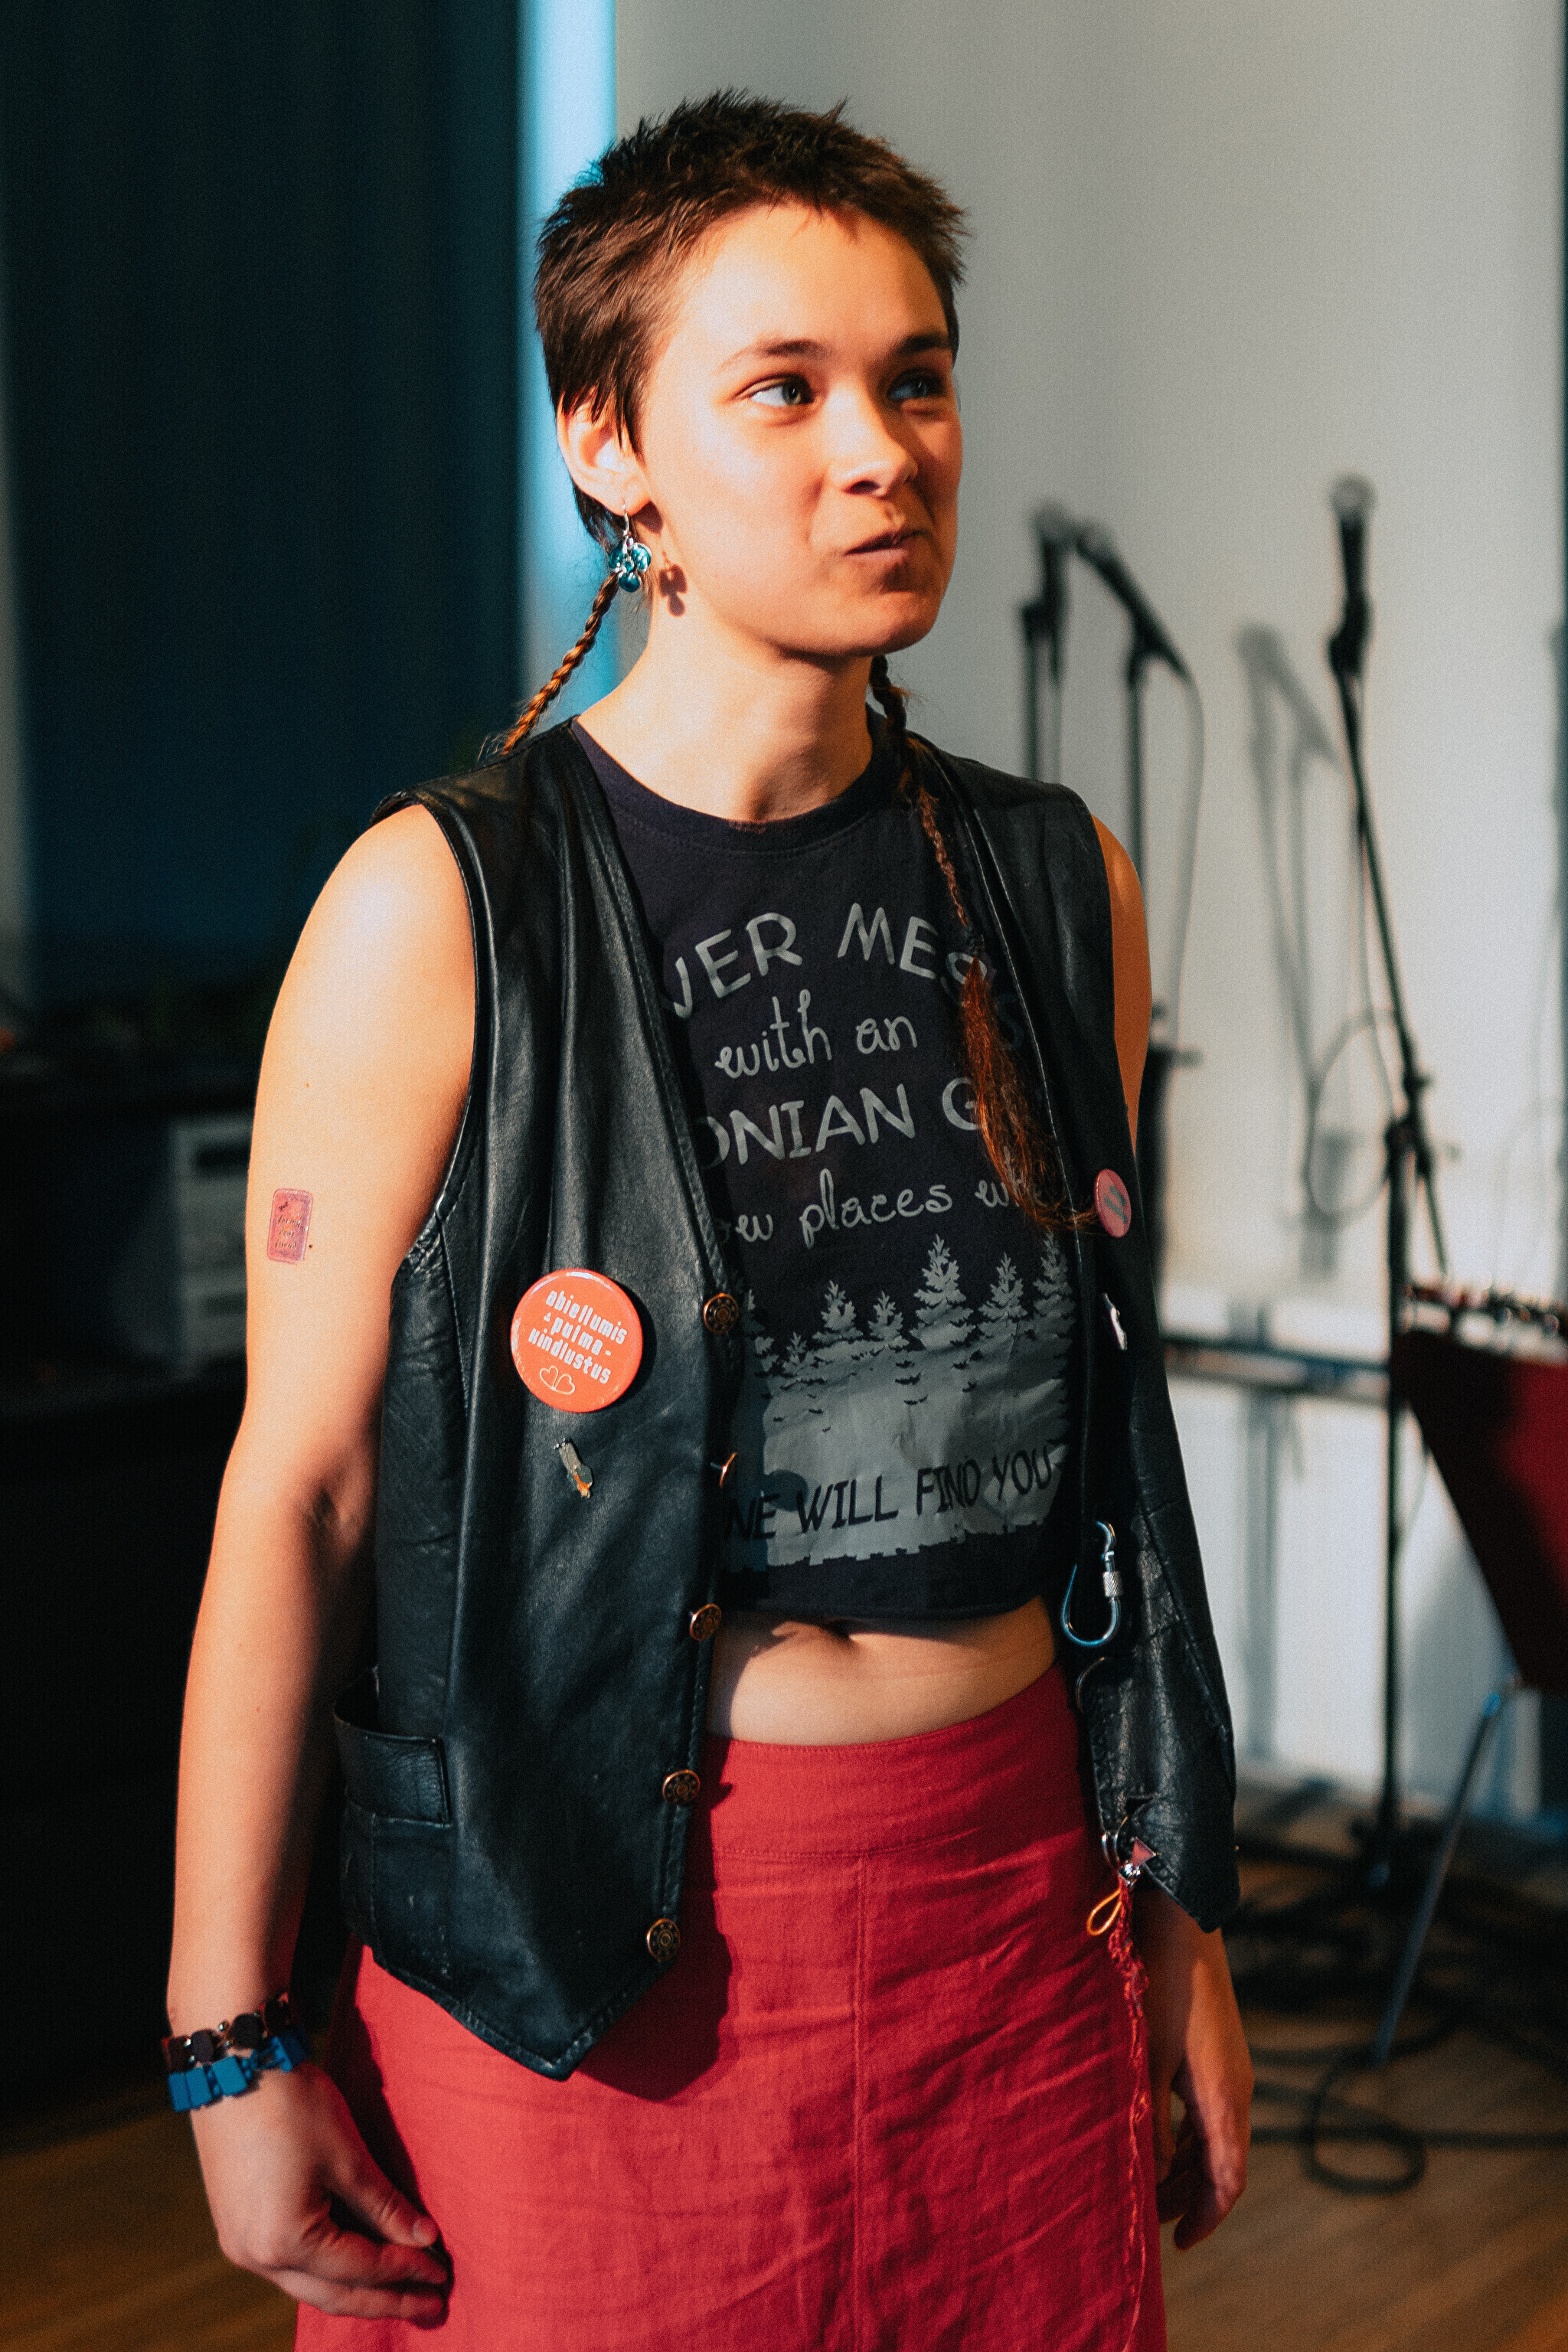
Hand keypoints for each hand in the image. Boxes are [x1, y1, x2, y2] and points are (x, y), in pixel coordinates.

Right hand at [190, 2059, 449, 2319]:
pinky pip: (289, 2265)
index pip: (361, 2269)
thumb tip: (424, 2239)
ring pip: (309, 2285)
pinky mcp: (237, 2227)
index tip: (442, 2275)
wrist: (234, 2066)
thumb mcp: (347, 2157)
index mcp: (286, 2242)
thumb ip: (385, 2207)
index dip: (406, 2272)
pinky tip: (355, 2265)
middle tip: (432, 2308)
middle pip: (333, 2294)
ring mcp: (241, 2245)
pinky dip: (327, 2269)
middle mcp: (257, 2257)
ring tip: (401, 2293)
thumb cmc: (293, 2106)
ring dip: (356, 2290)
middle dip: (385, 2302)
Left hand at [1133, 1881, 1252, 2248]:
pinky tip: (1156, 2132)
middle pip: (1221, 2164)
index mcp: (1224, 2099)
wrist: (1182, 1922)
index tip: (1179, 2244)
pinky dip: (1186, 2133)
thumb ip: (1152, 2122)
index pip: (1227, 2181)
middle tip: (1149, 2217)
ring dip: (1185, 2165)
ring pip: (1214, 2137)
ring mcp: (1230, 2068)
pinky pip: (1208, 2110)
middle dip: (1188, 2197)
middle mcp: (1236, 2089)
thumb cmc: (1160, 1988)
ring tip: (1147, 2182)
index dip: (1204, 2217)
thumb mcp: (1148, 2061)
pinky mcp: (1218, 2051)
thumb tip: (1155, 2173)